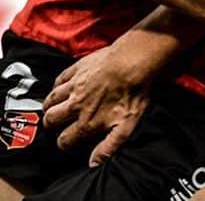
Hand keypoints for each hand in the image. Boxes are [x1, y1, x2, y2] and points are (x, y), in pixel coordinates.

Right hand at [42, 45, 151, 165]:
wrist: (134, 60)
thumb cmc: (134, 91)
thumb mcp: (127, 125)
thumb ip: (108, 147)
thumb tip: (93, 163)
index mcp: (87, 122)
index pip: (64, 141)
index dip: (65, 143)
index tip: (68, 140)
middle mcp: (76, 106)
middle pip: (50, 120)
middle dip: (51, 124)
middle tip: (57, 123)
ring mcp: (74, 87)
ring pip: (50, 100)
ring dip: (50, 105)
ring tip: (55, 107)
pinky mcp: (76, 69)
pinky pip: (59, 79)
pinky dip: (58, 85)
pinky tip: (63, 86)